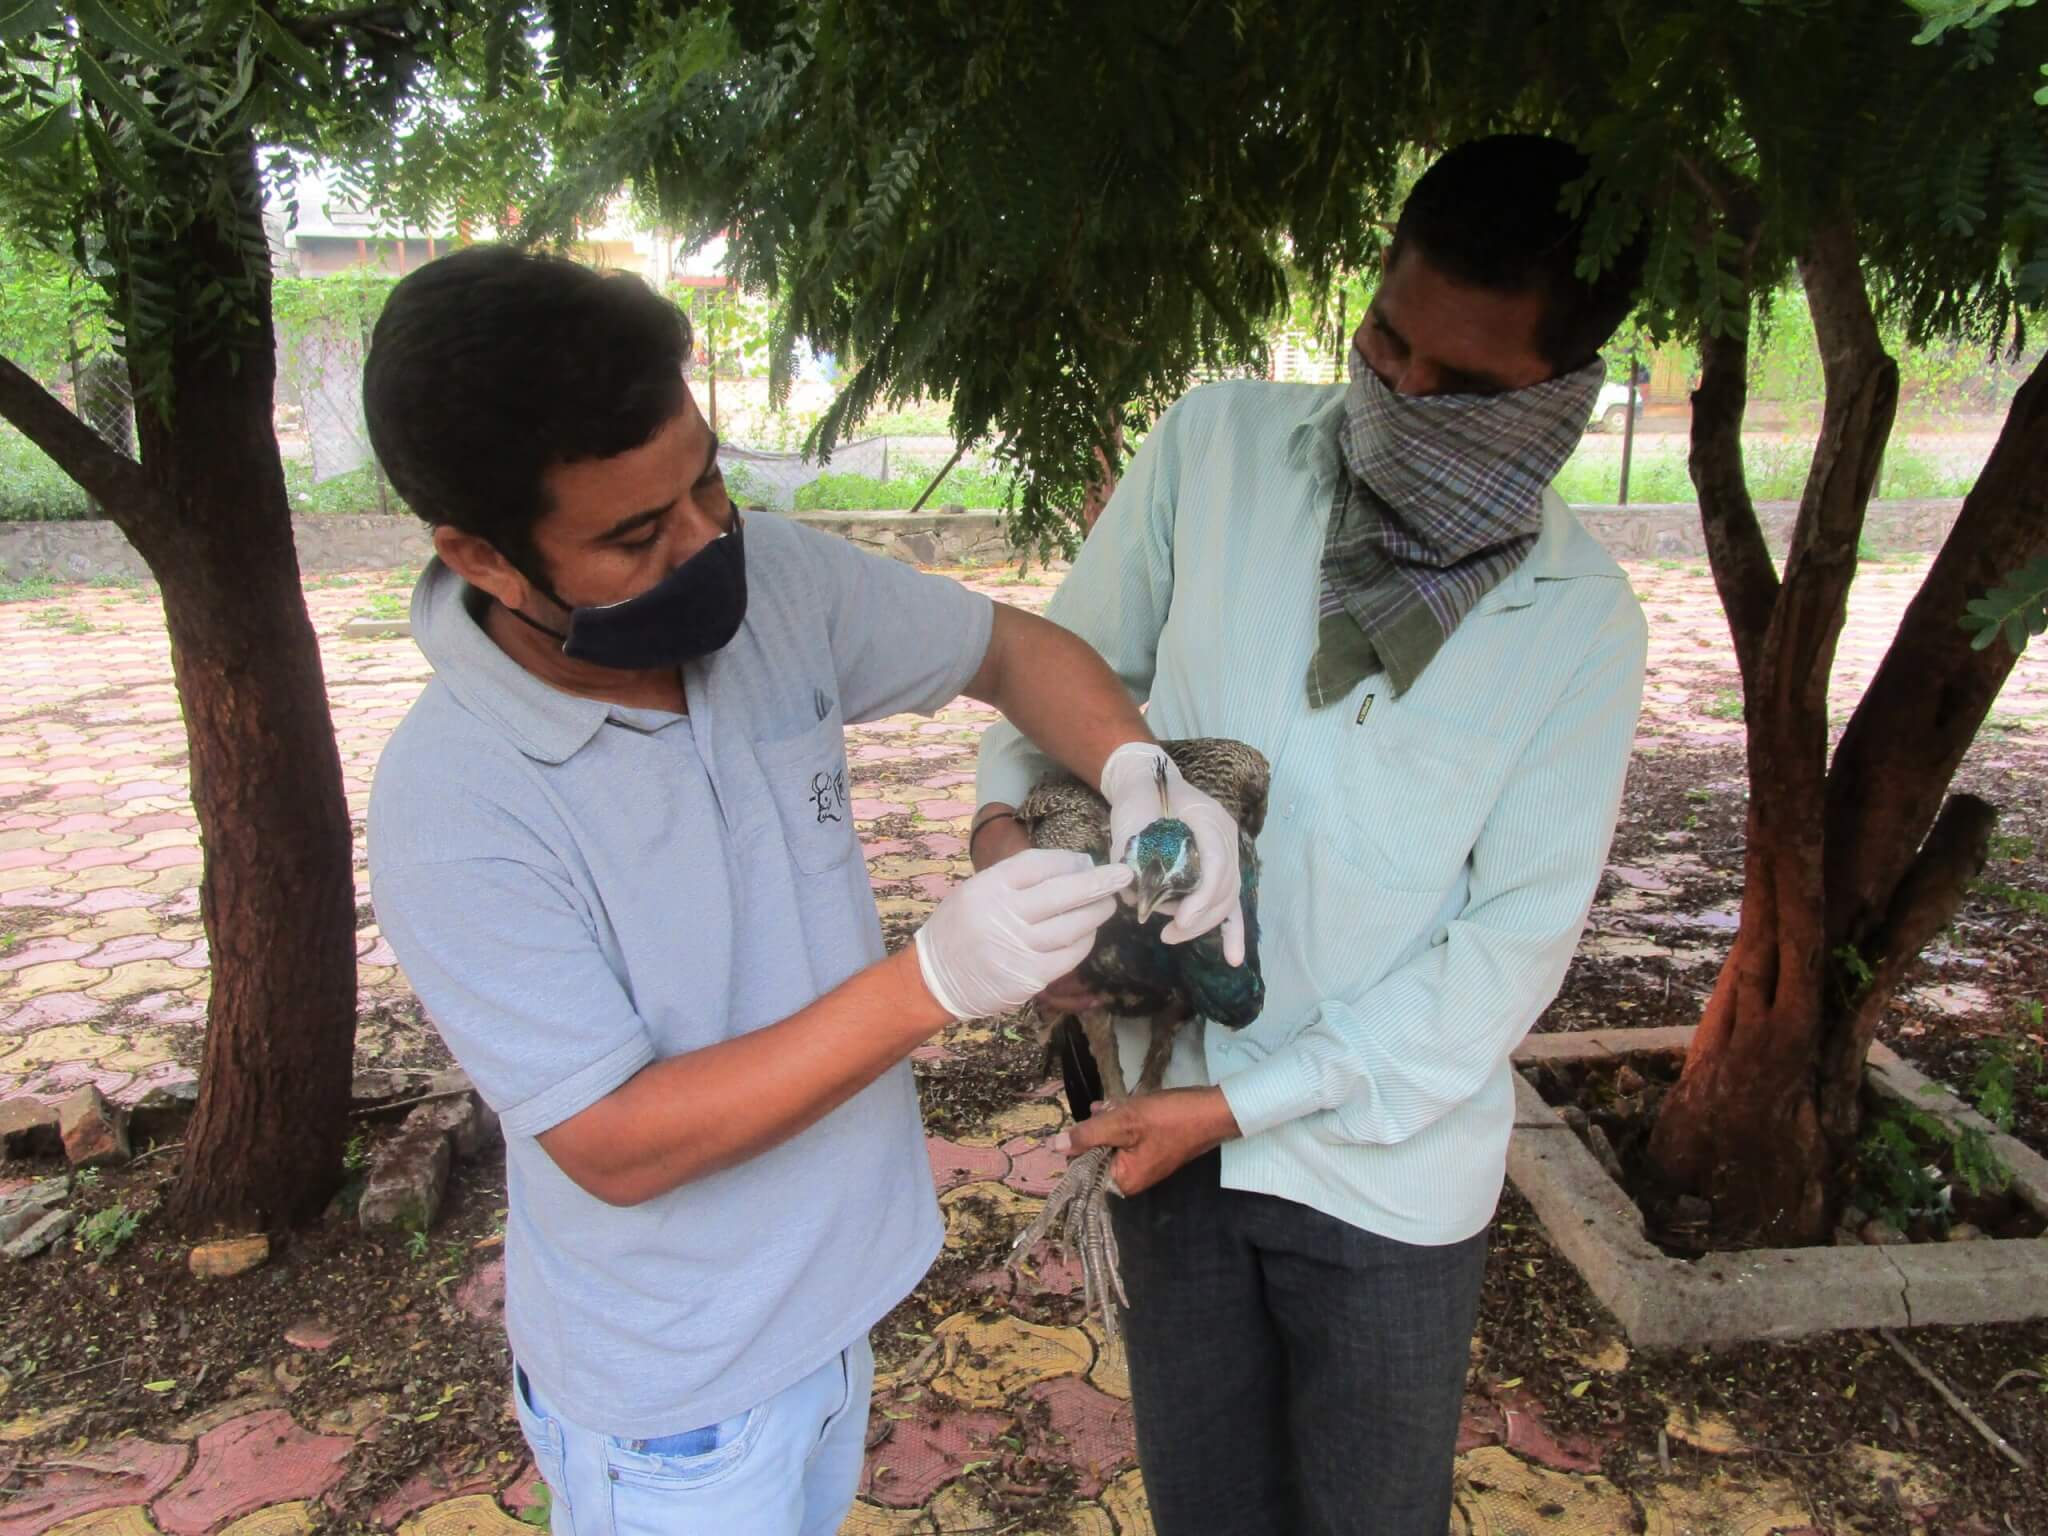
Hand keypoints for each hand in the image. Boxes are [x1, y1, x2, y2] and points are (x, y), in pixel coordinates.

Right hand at [914, 849, 1132, 1020]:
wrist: (935, 978)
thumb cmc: (962, 926)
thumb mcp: (978, 890)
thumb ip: (1019, 878)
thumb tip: (1077, 866)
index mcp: (989, 887)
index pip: (1039, 865)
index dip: (1070, 862)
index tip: (1088, 861)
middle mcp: (1003, 915)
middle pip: (1063, 893)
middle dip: (1099, 883)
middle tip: (1124, 876)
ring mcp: (1017, 948)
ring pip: (1073, 926)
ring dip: (1097, 913)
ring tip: (1108, 904)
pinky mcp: (1029, 976)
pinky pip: (1070, 955)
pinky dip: (1084, 942)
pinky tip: (1088, 933)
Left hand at [1054, 1086, 1240, 1195]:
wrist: (1213, 1111)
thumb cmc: (1169, 1119)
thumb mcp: (1123, 1122)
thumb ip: (1088, 1135)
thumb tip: (1053, 1147)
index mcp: (1122, 1181)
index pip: (1082, 1167)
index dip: (1079, 1142)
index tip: (1085, 1122)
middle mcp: (1130, 1179)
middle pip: (1095, 1153)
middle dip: (1096, 1127)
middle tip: (1105, 1110)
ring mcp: (1142, 1164)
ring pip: (1109, 1141)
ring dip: (1108, 1120)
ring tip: (1116, 1104)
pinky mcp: (1150, 1150)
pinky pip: (1125, 1137)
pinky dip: (1121, 1121)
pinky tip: (1121, 1104)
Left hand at [1098, 742, 1245, 961]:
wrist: (1149, 782)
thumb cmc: (1139, 798)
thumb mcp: (1130, 820)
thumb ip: (1130, 854)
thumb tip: (1130, 895)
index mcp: (1207, 818)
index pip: (1217, 864)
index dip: (1203, 897)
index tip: (1181, 920)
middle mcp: (1224, 835)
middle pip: (1226, 886)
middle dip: (1201, 917)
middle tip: (1170, 934)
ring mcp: (1226, 851)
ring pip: (1228, 897)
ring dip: (1205, 924)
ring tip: (1172, 936)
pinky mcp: (1219, 868)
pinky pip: (1230, 901)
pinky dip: (1232, 930)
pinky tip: (1233, 958)